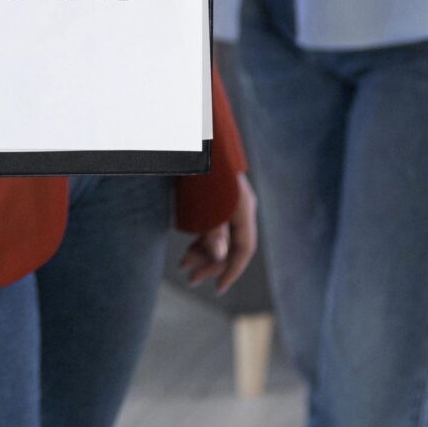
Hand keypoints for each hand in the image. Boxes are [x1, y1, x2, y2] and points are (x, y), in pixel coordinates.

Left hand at [180, 174, 257, 293]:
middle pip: (230, 246)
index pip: (244, 250)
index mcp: (243, 210)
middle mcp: (241, 209)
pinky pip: (215, 225)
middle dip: (210, 264)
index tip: (217, 288)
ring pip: (221, 236)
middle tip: (190, 278)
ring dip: (203, 252)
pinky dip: (202, 238)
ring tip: (183, 264)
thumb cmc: (200, 168)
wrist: (197, 138)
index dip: (232, 271)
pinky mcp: (218, 198)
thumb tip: (221, 255)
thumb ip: (214, 228)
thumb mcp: (204, 200)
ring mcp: (230, 203)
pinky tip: (189, 247)